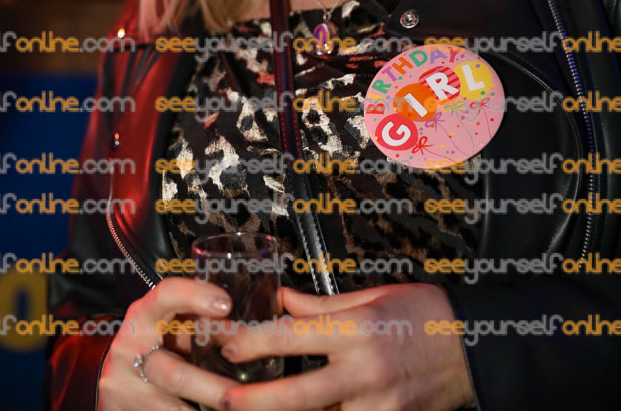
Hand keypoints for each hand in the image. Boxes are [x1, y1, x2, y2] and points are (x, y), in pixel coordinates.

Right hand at [97, 277, 236, 410]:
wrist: (116, 377)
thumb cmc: (154, 340)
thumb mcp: (170, 323)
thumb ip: (198, 323)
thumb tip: (247, 331)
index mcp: (143, 315)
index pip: (165, 295)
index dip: (195, 296)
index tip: (227, 305)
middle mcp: (130, 348)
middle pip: (175, 374)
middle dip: (212, 388)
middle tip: (242, 395)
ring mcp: (126, 385)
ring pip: (172, 406)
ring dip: (206, 406)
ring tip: (234, 408)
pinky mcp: (129, 410)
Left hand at [217, 283, 475, 410]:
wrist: (474, 346)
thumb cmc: (423, 312)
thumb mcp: (371, 296)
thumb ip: (321, 304)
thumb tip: (280, 299)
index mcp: (358, 330)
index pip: (294, 336)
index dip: (254, 340)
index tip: (226, 341)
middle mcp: (365, 372)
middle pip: (297, 396)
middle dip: (253, 401)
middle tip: (221, 399)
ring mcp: (379, 406)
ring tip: (254, 410)